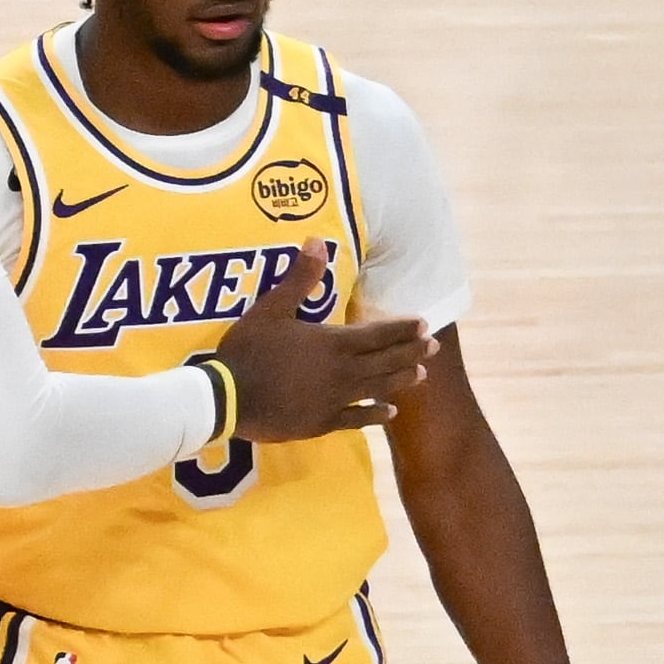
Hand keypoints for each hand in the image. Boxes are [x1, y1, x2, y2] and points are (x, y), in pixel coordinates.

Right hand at [212, 239, 435, 440]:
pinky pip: (356, 419)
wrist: (228, 398)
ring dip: (401, 380)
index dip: (401, 328)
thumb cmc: (248, 350)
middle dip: (411, 352)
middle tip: (434, 347)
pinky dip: (375, 415)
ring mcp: (334, 400)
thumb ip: (300, 278)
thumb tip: (318, 241)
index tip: (424, 324)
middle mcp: (342, 372)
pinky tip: (390, 414)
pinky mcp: (321, 423)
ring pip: (376, 388)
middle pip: (385, 361)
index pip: (376, 333)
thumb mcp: (270, 309)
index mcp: (332, 343)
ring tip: (421, 375)